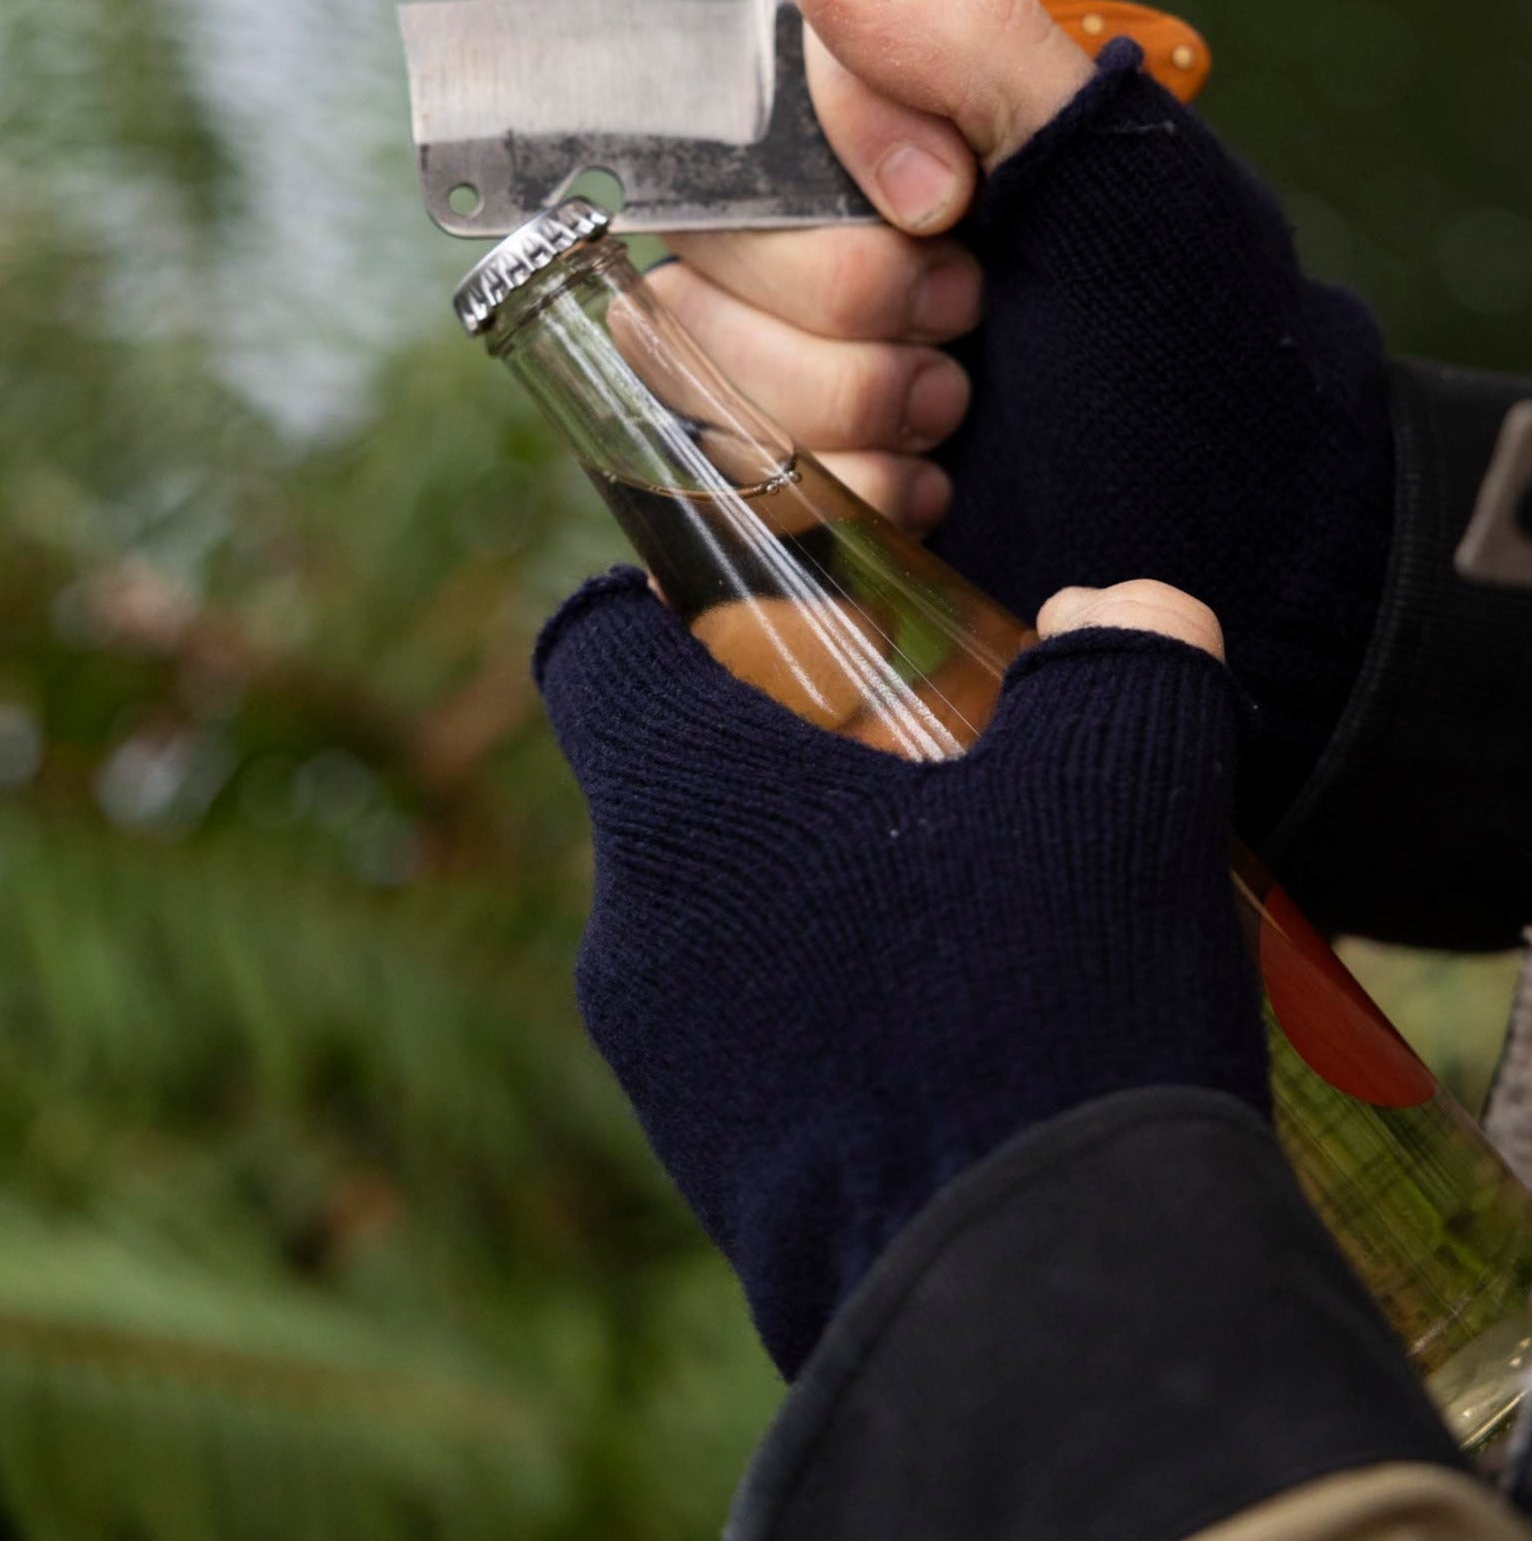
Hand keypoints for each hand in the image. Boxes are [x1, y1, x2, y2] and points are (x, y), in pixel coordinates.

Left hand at [535, 571, 1265, 1374]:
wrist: (1045, 1313)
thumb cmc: (1051, 1005)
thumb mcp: (1122, 786)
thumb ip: (1123, 655)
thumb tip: (1117, 613)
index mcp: (681, 802)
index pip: (597, 641)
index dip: (675, 596)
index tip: (792, 605)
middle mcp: (632, 932)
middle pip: (683, 777)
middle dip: (803, 742)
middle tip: (947, 751)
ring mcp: (665, 1068)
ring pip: (728, 909)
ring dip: (832, 877)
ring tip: (983, 899)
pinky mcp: (720, 1175)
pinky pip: (761, 1029)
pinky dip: (841, 994)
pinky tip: (972, 1023)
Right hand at [655, 0, 1393, 836]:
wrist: (1220, 498)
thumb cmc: (1176, 317)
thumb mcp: (1108, 166)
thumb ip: (976, 52)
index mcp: (864, 145)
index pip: (744, 100)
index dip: (834, 157)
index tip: (951, 205)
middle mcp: (797, 242)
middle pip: (706, 243)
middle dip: (852, 295)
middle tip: (972, 313)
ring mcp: (774, 365)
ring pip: (695, 361)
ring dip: (848, 398)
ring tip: (956, 405)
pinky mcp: (775, 478)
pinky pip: (724, 476)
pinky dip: (844, 489)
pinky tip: (930, 485)